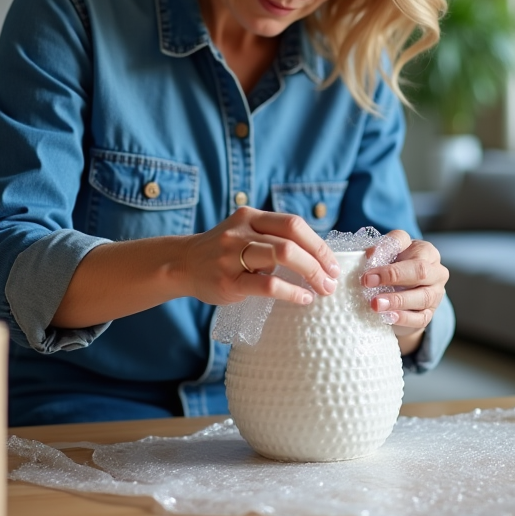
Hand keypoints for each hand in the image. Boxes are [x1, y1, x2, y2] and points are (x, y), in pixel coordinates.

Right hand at [180, 206, 339, 307]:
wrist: (182, 265)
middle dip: (319, 261)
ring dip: (310, 274)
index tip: (332, 264)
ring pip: (283, 255)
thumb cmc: (222, 253)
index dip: (318, 244)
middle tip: (331, 280)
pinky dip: (291, 292)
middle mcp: (242, 230)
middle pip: (292, 239)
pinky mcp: (229, 281)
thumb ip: (273, 237)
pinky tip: (302, 299)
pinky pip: (268, 284)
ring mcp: (233, 254)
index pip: (294, 224)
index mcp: (250, 216)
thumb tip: (318, 255)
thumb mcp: (245, 233)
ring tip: (322, 289)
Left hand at [360, 230, 447, 354]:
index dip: (385, 248)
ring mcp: (436, 292)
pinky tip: (388, 317)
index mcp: (422, 249)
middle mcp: (434, 269)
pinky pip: (421, 317)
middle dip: (393, 275)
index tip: (367, 258)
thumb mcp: (385, 258)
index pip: (403, 240)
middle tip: (368, 282)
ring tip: (376, 304)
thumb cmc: (393, 272)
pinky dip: (404, 318)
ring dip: (397, 300)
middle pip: (420, 270)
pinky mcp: (431, 312)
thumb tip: (369, 254)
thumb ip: (377, 253)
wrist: (403, 298)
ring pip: (423, 296)